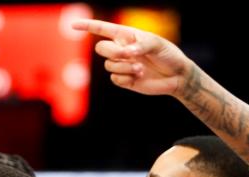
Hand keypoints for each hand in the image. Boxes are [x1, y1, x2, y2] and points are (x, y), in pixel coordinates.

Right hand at [71, 19, 193, 96]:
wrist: (175, 75)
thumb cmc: (168, 54)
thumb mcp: (157, 44)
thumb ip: (140, 46)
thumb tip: (126, 53)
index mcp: (126, 36)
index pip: (102, 29)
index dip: (87, 26)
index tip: (73, 25)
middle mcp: (120, 49)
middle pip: (101, 49)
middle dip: (113, 52)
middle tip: (129, 55)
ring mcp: (121, 65)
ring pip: (108, 65)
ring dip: (124, 67)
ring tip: (140, 68)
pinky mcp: (123, 80)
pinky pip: (114, 79)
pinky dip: (126, 77)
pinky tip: (139, 75)